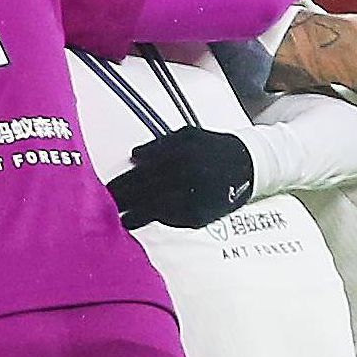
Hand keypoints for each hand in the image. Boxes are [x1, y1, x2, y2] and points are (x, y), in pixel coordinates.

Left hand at [107, 125, 254, 229]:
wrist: (250, 164)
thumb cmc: (214, 147)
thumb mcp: (189, 135)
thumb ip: (160, 144)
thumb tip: (134, 155)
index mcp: (181, 155)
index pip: (143, 172)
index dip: (123, 182)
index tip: (107, 188)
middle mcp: (186, 177)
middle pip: (145, 191)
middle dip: (123, 199)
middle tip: (107, 205)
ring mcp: (194, 198)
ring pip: (157, 209)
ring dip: (135, 216)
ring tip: (120, 219)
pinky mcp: (202, 214)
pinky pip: (174, 220)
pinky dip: (157, 220)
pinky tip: (141, 221)